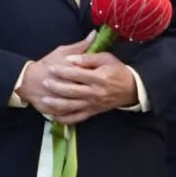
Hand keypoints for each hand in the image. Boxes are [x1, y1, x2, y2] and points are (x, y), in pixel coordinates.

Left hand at [19, 37, 137, 123]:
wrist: (131, 89)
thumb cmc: (117, 70)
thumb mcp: (106, 58)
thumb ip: (88, 58)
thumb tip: (71, 58)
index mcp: (99, 78)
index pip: (77, 75)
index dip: (63, 71)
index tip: (51, 68)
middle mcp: (95, 93)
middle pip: (72, 91)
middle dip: (56, 87)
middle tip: (44, 82)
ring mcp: (93, 104)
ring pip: (73, 106)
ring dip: (58, 104)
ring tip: (45, 100)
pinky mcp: (93, 112)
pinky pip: (77, 118)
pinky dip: (66, 119)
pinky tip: (55, 117)